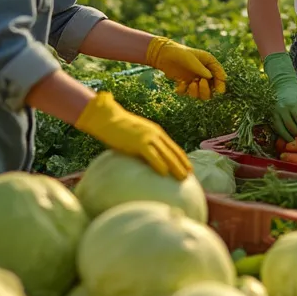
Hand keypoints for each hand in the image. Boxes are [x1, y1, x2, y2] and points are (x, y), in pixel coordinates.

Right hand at [74, 91, 190, 179]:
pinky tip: (164, 173)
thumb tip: (147, 159)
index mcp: (156, 132)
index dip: (182, 158)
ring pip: (166, 154)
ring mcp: (148, 137)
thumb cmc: (117, 128)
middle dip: (182, 164)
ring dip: (176, 167)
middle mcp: (155, 134)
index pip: (173, 147)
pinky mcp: (138, 142)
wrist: (106, 118)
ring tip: (182, 178)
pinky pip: (152, 155)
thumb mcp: (136, 135)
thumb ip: (143, 145)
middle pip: (173, 151)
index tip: (189, 167)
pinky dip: (159, 164)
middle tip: (190, 176)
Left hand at [146, 36, 224, 98]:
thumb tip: (210, 78)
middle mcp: (203, 73)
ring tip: (189, 84)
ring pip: (200, 94)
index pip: (219, 76)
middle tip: (199, 83)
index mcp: (209, 64)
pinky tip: (180, 84)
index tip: (220, 91)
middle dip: (206, 90)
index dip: (221, 84)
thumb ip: (201, 68)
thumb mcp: (191, 58)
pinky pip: (187, 93)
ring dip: (196, 92)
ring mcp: (194, 79)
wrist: (162, 54)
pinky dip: (184, 91)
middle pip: (211, 89)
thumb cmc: (179, 53)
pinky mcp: (185, 84)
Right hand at [263, 52, 296, 141]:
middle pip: (292, 128)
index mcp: (291, 104)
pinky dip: (283, 135)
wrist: (281, 84)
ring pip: (282, 131)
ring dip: (291, 138)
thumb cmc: (295, 91)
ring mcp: (274, 114)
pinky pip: (276, 129)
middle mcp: (281, 110)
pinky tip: (289, 137)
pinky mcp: (270, 116)